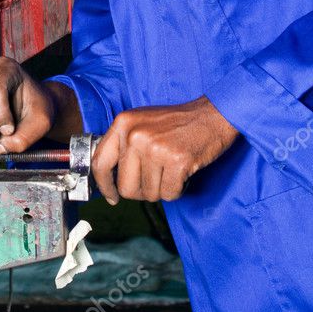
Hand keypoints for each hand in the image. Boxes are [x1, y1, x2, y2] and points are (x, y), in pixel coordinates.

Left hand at [92, 97, 238, 203]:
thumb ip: (123, 144)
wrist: (212, 115)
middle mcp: (135, 135)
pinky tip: (182, 172)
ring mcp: (155, 148)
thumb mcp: (142, 123)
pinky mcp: (177, 161)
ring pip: (149, 193)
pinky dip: (178, 189)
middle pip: (126, 187)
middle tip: (155, 180)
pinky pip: (169, 194)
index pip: (100, 162)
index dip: (105, 185)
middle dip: (141, 191)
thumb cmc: (177, 122)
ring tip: (171, 169)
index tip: (111, 196)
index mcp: (123, 123)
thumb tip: (109, 178)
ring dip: (162, 188)